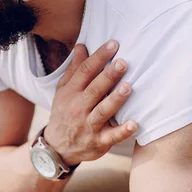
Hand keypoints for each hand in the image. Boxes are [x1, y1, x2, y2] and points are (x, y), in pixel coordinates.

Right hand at [44, 40, 136, 165]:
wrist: (57, 147)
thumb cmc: (65, 112)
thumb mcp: (64, 91)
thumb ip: (75, 69)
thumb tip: (81, 46)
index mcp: (71, 92)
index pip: (84, 71)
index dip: (99, 57)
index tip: (114, 44)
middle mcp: (79, 108)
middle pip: (94, 90)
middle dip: (109, 76)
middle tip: (123, 62)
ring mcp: (89, 125)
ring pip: (103, 111)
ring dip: (115, 100)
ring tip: (128, 87)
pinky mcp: (98, 142)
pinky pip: (111, 137)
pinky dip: (123, 131)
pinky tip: (134, 124)